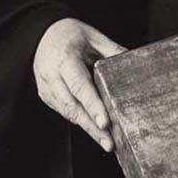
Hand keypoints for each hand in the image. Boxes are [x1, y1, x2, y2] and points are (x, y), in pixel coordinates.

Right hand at [34, 17, 124, 151]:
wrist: (43, 34)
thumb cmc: (71, 34)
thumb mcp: (93, 36)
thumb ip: (112, 50)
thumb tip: (134, 62)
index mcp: (65, 58)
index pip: (79, 86)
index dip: (92, 105)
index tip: (104, 122)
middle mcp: (52, 75)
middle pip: (73, 106)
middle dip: (92, 127)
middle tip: (110, 143)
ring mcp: (47, 88)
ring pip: (68, 113)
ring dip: (88, 129)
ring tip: (107, 143)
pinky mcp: (47, 96)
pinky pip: (65, 111)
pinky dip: (81, 122)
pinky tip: (96, 132)